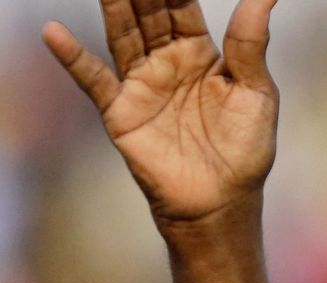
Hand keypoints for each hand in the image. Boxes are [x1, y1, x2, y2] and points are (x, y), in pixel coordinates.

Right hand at [43, 0, 279, 223]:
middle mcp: (167, 62)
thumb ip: (251, 44)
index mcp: (201, 53)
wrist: (222, 202)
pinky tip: (54, 33)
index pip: (181, 6)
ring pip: (122, 35)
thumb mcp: (256, 93)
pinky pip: (94, 80)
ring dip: (112, 6)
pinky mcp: (121, 111)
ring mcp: (142, 84)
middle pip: (148, 13)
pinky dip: (73, 57)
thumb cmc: (245, 150)